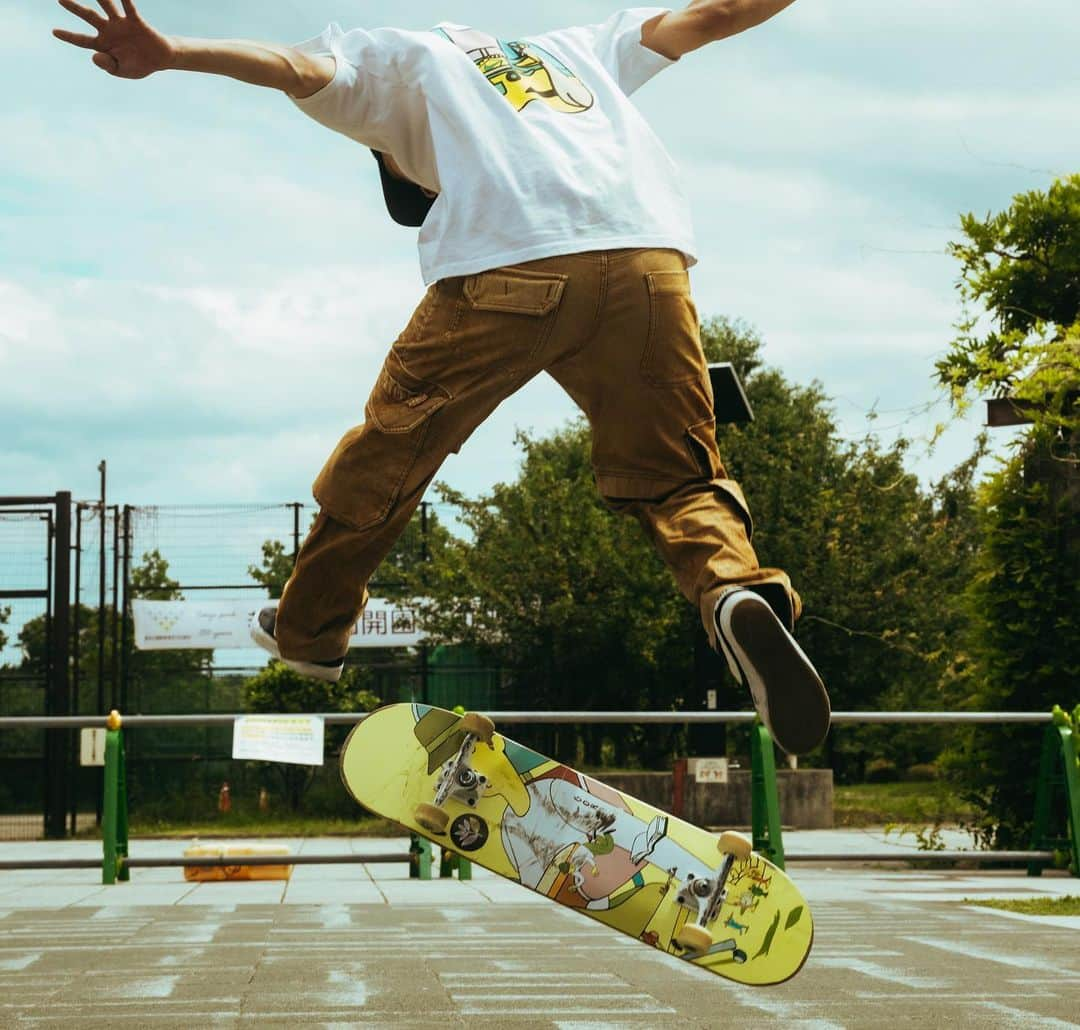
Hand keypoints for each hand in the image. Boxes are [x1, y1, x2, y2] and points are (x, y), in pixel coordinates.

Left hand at [53, 0, 173, 78]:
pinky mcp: (136, 21)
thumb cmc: (138, 65)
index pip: (82, 40)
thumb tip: (94, 56)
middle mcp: (109, 30)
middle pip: (88, 16)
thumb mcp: (122, 71)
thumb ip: (108, 66)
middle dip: (74, 7)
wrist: (160, 59)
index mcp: (103, 45)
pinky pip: (129, 8)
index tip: (54, 32)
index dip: (69, 36)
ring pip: (106, 6)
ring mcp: (121, 24)